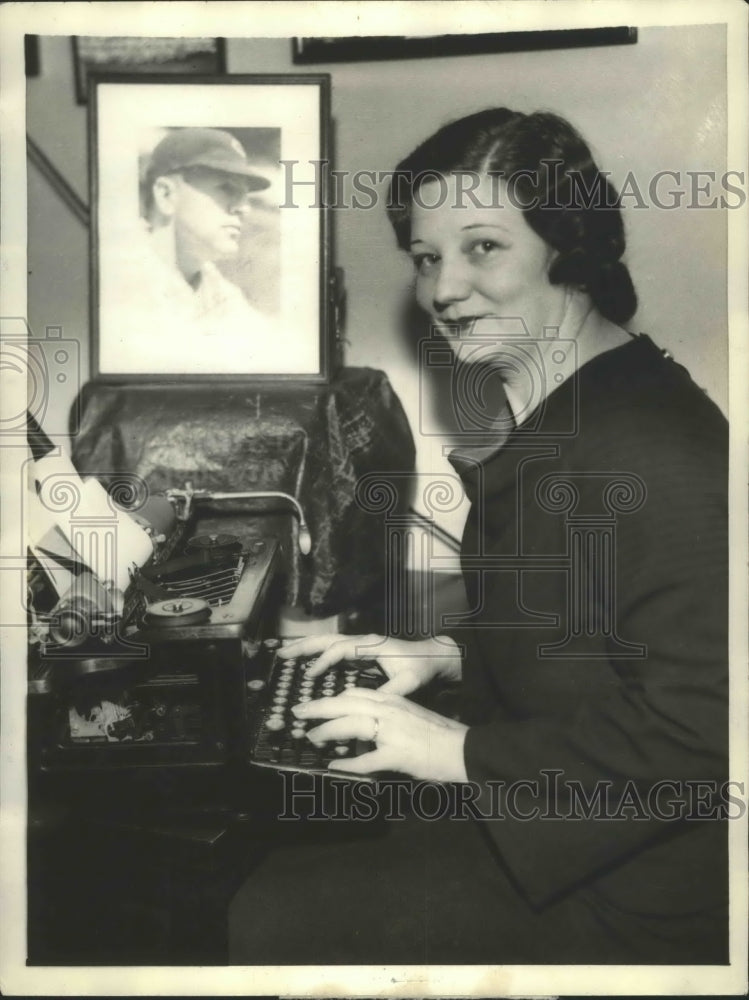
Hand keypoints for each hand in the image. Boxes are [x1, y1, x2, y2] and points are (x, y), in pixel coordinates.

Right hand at [279, 633, 461, 695]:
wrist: (435, 657)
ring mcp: (362, 645)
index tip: (310, 675)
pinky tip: (308, 663)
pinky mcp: (362, 652)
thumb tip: (371, 704)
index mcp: (371, 645)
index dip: (324, 661)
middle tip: (281, 653)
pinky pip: (335, 650)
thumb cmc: (422, 668)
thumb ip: (391, 692)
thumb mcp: (409, 682)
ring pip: (329, 642)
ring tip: (286, 653)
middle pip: (328, 639)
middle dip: (304, 646)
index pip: (340, 649)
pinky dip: (318, 653)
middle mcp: (364, 641)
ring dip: (308, 647)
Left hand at [292, 686, 468, 781]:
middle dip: (318, 707)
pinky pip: (365, 760)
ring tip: (310, 736)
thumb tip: (366, 725)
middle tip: (298, 711)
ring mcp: (392, 732)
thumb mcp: (411, 715)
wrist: (463, 748)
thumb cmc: (439, 734)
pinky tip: (334, 767)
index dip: (333, 697)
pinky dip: (348, 764)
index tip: (317, 702)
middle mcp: (389, 710)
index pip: (355, 692)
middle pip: (345, 703)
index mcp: (393, 700)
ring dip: (326, 731)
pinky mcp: (396, 755)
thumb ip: (388, 715)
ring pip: (350, 725)